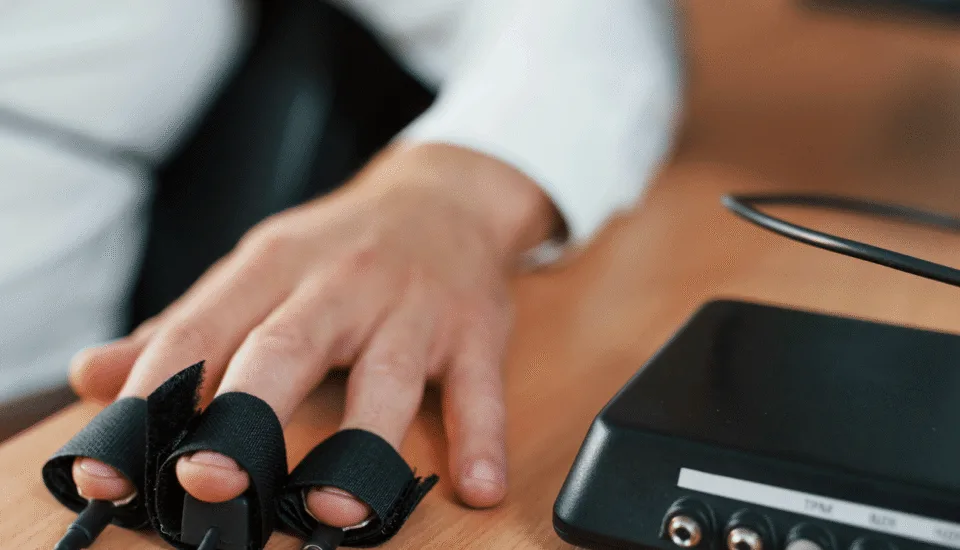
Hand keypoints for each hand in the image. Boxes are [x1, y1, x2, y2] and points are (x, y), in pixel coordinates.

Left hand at [68, 143, 558, 525]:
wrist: (445, 197)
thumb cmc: (341, 245)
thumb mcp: (259, 268)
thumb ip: (185, 326)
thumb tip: (96, 375)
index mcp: (273, 266)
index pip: (202, 327)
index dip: (153, 392)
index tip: (119, 467)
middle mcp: (341, 283)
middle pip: (288, 345)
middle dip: (248, 413)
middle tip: (212, 480)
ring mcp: (412, 308)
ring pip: (386, 374)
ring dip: (364, 442)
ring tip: (339, 509)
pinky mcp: (474, 330)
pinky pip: (478, 386)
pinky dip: (482, 437)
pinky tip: (477, 484)